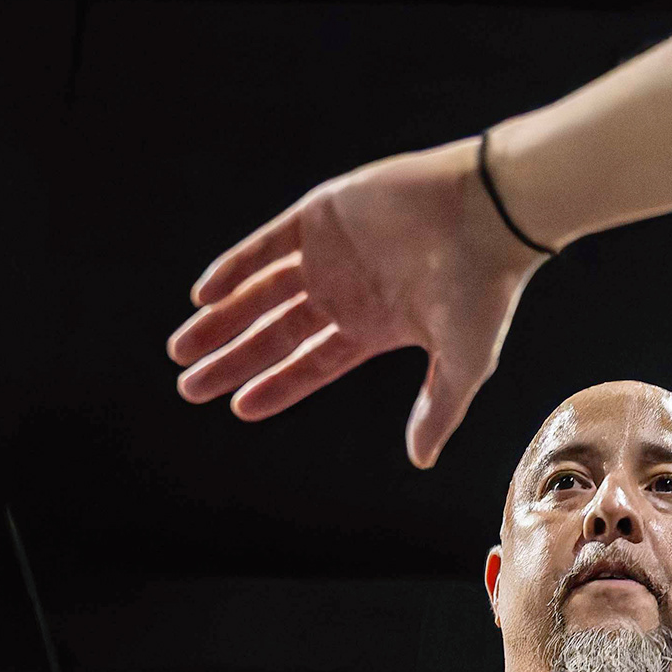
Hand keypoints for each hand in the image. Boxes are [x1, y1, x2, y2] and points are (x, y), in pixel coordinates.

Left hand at [167, 137, 538, 468]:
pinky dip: (234, 267)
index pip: (312, 364)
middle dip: (232, 359)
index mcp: (375, 328)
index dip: (274, 386)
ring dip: (221, 319)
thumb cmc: (484, 287)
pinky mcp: (323, 213)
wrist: (490, 211)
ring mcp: (332, 252)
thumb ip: (438, 408)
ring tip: (180, 348)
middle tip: (188, 386)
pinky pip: (266, 244)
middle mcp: (347, 292)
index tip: (236, 406)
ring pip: (261, 291)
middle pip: (276, 333)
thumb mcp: (463, 361)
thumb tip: (420, 461)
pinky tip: (203, 295)